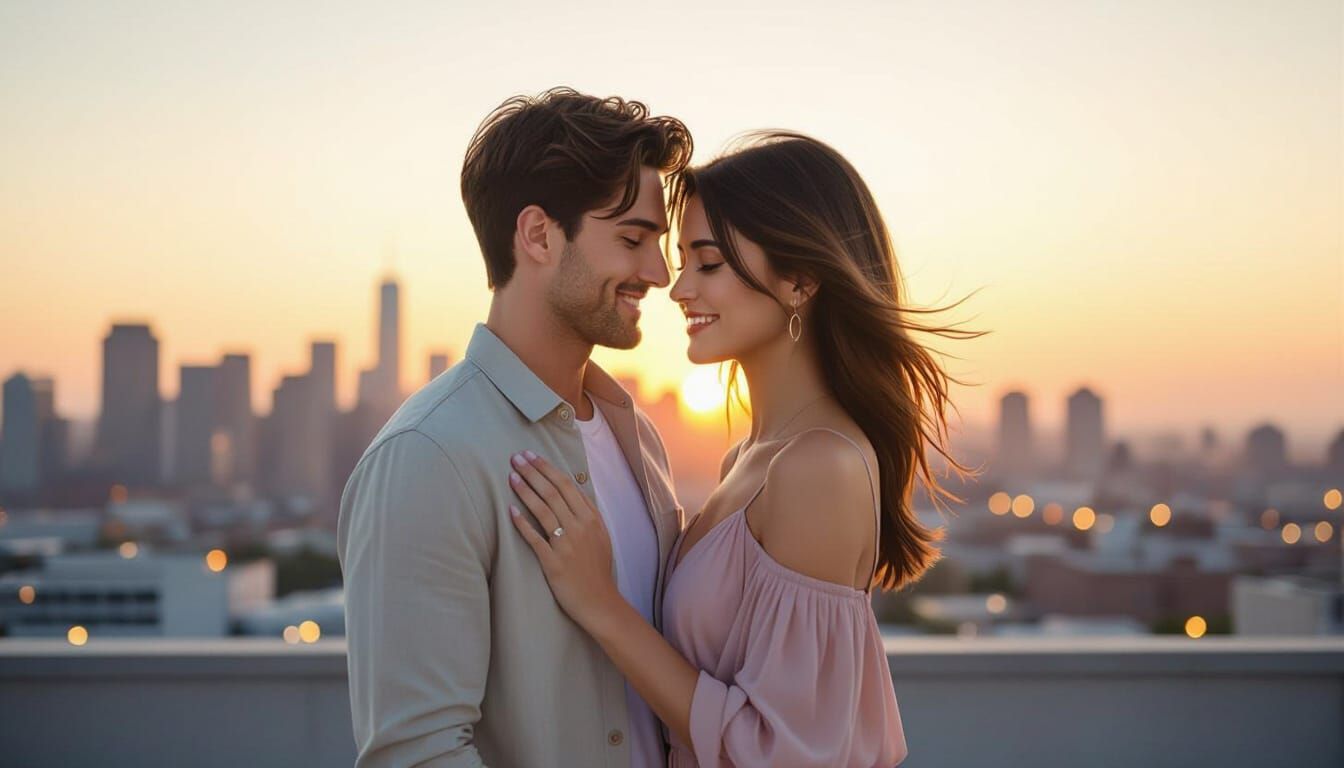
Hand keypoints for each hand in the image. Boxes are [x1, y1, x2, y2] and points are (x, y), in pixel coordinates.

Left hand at [507, 450, 622, 629]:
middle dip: (533, 472)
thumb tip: (572, 491)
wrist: (599, 601)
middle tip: (516, 458)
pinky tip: (510, 510)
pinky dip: (522, 522)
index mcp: (591, 518)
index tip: (532, 456)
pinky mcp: (553, 561)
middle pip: (553, 492)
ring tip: (511, 475)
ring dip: (526, 490)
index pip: (567, 485)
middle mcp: (580, 527)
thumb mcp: (600, 536)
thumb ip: (587, 513)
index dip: (547, 468)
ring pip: (543, 509)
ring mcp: (566, 544)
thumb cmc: (597, 569)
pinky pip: (535, 538)